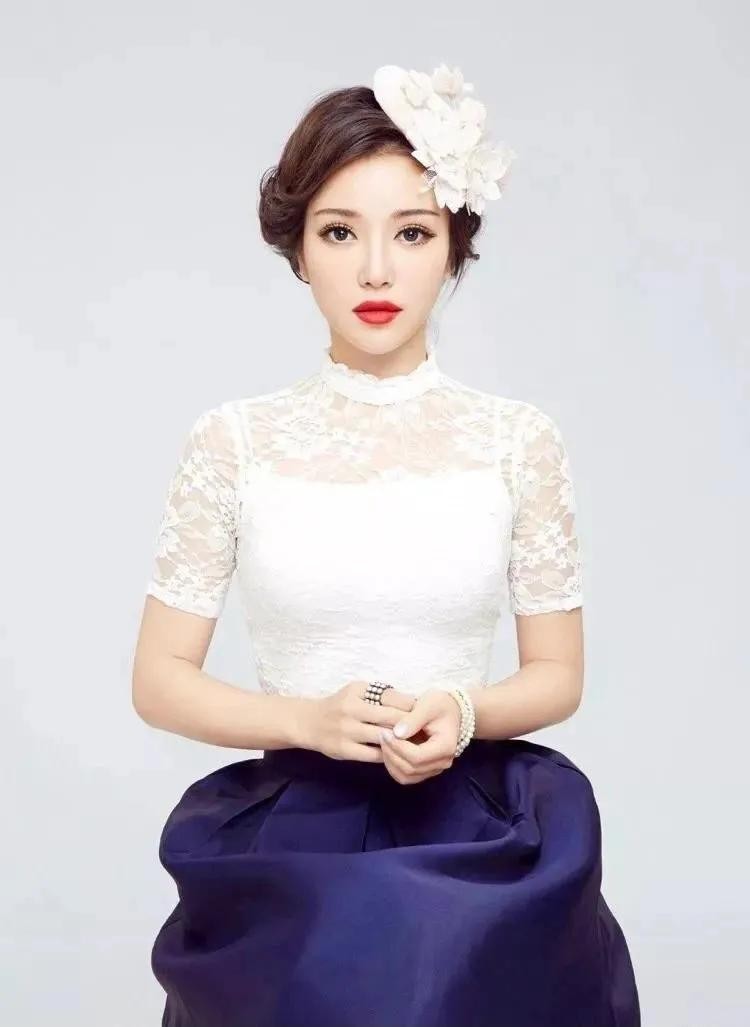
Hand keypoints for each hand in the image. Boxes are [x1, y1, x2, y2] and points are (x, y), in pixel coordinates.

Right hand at [302, 680, 416, 761]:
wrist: (309, 722)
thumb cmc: (340, 705)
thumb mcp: (357, 691)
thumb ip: (381, 695)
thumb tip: (413, 703)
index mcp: (357, 692)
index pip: (392, 698)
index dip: (411, 706)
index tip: (424, 713)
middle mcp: (351, 710)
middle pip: (391, 718)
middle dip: (411, 725)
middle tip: (426, 730)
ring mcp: (347, 731)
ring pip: (384, 737)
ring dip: (401, 742)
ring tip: (416, 744)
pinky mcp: (344, 750)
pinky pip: (373, 755)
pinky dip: (387, 754)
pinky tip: (396, 754)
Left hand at [378, 688, 460, 784]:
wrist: (452, 710)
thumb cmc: (440, 705)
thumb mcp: (428, 705)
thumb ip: (413, 719)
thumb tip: (396, 733)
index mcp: (445, 747)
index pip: (417, 757)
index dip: (397, 747)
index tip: (385, 732)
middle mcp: (443, 762)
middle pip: (411, 769)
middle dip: (391, 753)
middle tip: (381, 735)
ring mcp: (435, 769)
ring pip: (407, 777)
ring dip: (390, 762)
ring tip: (383, 743)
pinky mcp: (427, 770)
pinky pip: (407, 777)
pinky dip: (394, 767)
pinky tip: (388, 751)